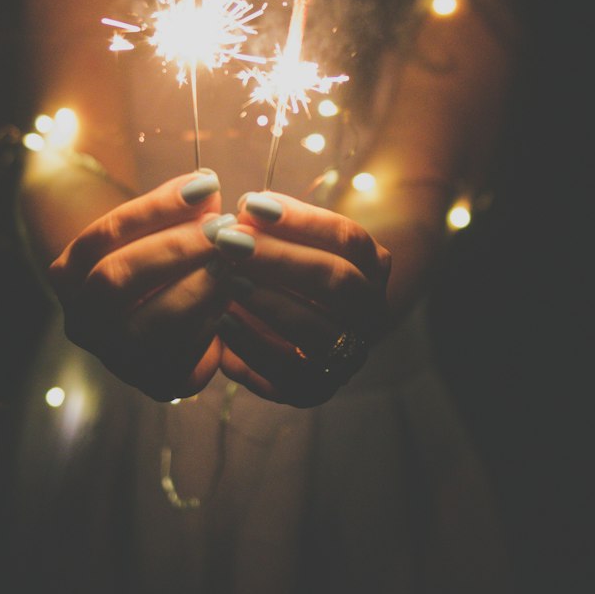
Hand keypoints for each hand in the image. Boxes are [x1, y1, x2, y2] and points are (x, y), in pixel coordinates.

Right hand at [48, 170, 233, 401]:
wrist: (169, 327)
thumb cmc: (162, 265)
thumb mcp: (160, 233)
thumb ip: (178, 212)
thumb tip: (207, 187)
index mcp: (69, 275)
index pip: (104, 235)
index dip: (155, 208)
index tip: (205, 185)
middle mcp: (82, 320)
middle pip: (116, 278)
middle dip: (175, 248)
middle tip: (223, 227)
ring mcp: (115, 357)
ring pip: (150, 321)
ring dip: (199, 284)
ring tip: (235, 257)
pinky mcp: (155, 383)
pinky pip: (184, 352)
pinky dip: (213, 318)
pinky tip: (239, 291)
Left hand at [210, 191, 391, 406]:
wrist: (293, 336)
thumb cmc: (288, 273)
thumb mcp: (290, 243)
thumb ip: (275, 227)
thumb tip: (246, 210)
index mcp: (372, 268)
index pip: (347, 238)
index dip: (301, 219)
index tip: (251, 204)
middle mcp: (371, 312)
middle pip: (336, 281)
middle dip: (279, 258)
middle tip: (230, 240)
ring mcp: (348, 355)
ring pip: (317, 328)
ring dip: (268, 301)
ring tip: (226, 276)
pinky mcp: (316, 388)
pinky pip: (286, 372)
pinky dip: (252, 345)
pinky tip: (221, 319)